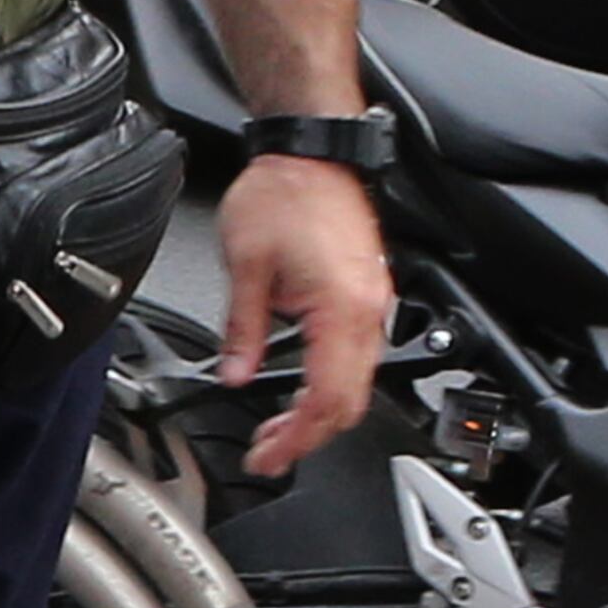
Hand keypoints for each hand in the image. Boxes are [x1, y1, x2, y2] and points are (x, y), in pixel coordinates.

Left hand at [218, 153, 391, 478]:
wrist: (312, 151)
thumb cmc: (284, 193)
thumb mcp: (245, 267)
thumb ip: (242, 330)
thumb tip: (234, 375)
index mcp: (340, 308)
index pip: (325, 399)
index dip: (296, 438)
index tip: (266, 457)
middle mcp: (367, 310)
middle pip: (349, 402)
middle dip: (309, 437)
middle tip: (268, 452)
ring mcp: (373, 302)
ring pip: (358, 383)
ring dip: (320, 414)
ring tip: (279, 428)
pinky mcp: (367, 293)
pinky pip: (359, 357)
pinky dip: (332, 384)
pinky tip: (302, 389)